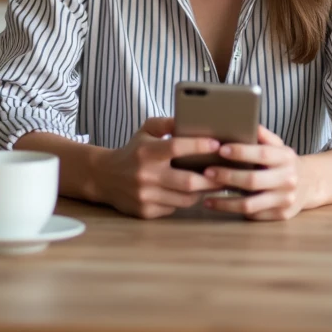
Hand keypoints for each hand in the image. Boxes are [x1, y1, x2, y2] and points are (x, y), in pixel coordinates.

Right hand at [92, 117, 222, 218]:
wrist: (104, 177)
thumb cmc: (133, 151)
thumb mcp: (146, 131)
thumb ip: (167, 123)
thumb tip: (191, 119)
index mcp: (146, 152)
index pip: (176, 147)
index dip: (199, 146)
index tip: (217, 144)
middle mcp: (145, 175)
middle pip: (188, 181)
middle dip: (212, 178)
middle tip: (227, 172)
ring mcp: (145, 196)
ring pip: (184, 199)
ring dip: (203, 192)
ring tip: (216, 184)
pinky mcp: (145, 212)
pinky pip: (174, 208)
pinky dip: (186, 201)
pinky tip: (195, 194)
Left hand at [202, 126, 310, 220]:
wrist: (311, 184)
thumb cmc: (284, 162)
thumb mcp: (279, 146)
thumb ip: (263, 136)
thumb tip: (244, 122)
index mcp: (286, 158)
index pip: (262, 154)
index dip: (241, 152)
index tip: (220, 149)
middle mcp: (288, 179)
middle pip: (252, 181)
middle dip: (227, 176)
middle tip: (207, 172)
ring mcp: (286, 200)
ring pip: (250, 205)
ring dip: (225, 202)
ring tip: (206, 198)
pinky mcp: (281, 215)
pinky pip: (254, 216)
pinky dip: (234, 211)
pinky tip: (220, 205)